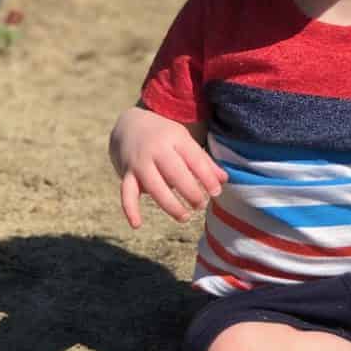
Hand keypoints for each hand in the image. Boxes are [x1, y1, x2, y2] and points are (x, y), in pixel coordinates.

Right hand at [109, 107, 226, 229]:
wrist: (129, 125)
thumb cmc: (165, 137)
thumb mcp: (185, 141)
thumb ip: (204, 161)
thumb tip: (224, 180)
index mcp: (175, 138)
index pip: (195, 159)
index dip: (207, 177)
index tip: (217, 192)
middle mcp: (156, 150)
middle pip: (175, 173)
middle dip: (191, 192)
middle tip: (201, 205)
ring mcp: (139, 162)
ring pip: (154, 186)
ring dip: (170, 205)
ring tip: (185, 217)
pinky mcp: (126, 174)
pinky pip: (126, 193)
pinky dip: (130, 209)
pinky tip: (137, 225)